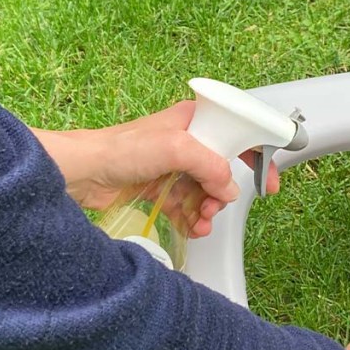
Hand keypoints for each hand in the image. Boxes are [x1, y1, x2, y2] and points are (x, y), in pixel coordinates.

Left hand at [31, 101, 279, 236]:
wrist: (81, 174)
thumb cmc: (118, 149)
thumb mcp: (175, 148)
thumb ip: (211, 165)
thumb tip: (229, 188)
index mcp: (193, 121)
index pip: (238, 133)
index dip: (257, 154)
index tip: (268, 179)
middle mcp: (185, 142)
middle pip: (223, 170)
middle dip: (224, 192)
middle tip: (216, 205)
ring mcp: (172, 167)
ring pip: (206, 192)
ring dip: (209, 210)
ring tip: (202, 221)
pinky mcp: (159, 189)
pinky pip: (187, 207)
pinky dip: (193, 219)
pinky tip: (192, 228)